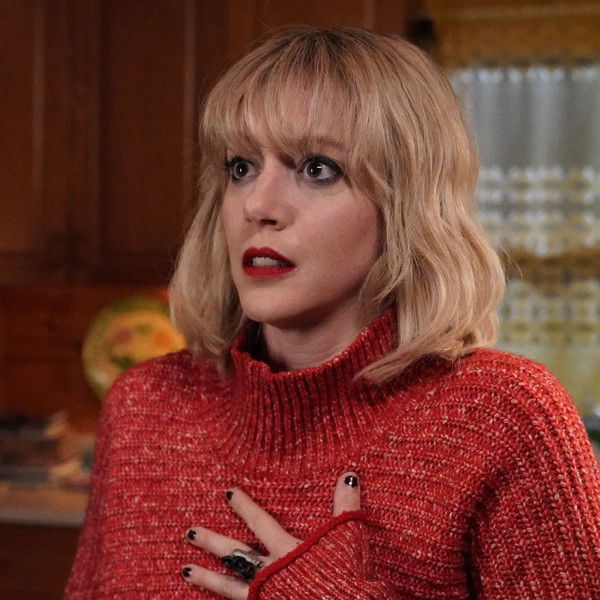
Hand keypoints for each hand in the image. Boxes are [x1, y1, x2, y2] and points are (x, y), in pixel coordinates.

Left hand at [181, 471, 360, 598]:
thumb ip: (345, 505)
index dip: (244, 507)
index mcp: (287, 551)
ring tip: (184, 571)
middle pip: (235, 554)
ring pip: (229, 586)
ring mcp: (266, 597)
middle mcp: (270, 573)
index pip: (260, 523)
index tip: (228, 494)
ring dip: (206, 578)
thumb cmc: (344, 576)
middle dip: (211, 542)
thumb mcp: (347, 537)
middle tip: (189, 533)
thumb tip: (349, 475)